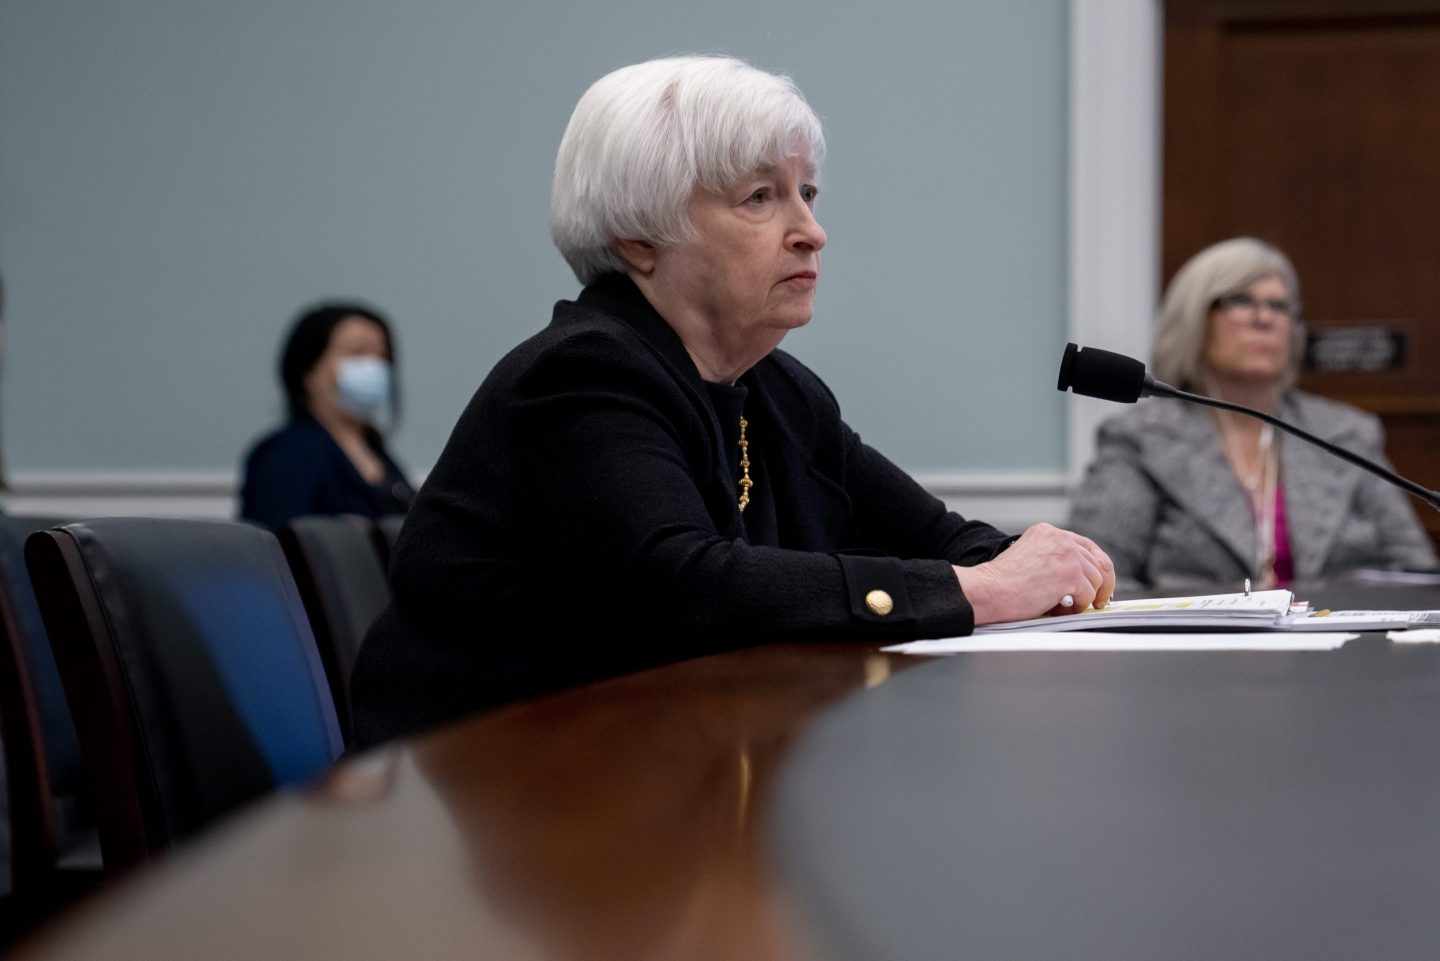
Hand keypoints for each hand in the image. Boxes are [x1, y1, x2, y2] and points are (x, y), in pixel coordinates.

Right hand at [954, 523, 1115, 625]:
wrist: (987, 590)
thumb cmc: (1001, 582)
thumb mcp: (1030, 557)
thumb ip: (1053, 559)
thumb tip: (1078, 579)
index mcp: (1048, 532)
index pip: (1087, 546)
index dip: (1097, 567)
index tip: (1099, 582)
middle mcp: (1060, 538)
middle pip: (1098, 562)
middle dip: (1101, 585)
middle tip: (1098, 601)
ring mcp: (1067, 555)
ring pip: (1096, 580)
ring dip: (1084, 598)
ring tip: (1064, 607)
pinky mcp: (1070, 574)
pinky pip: (1088, 595)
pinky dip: (1078, 607)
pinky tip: (1060, 608)